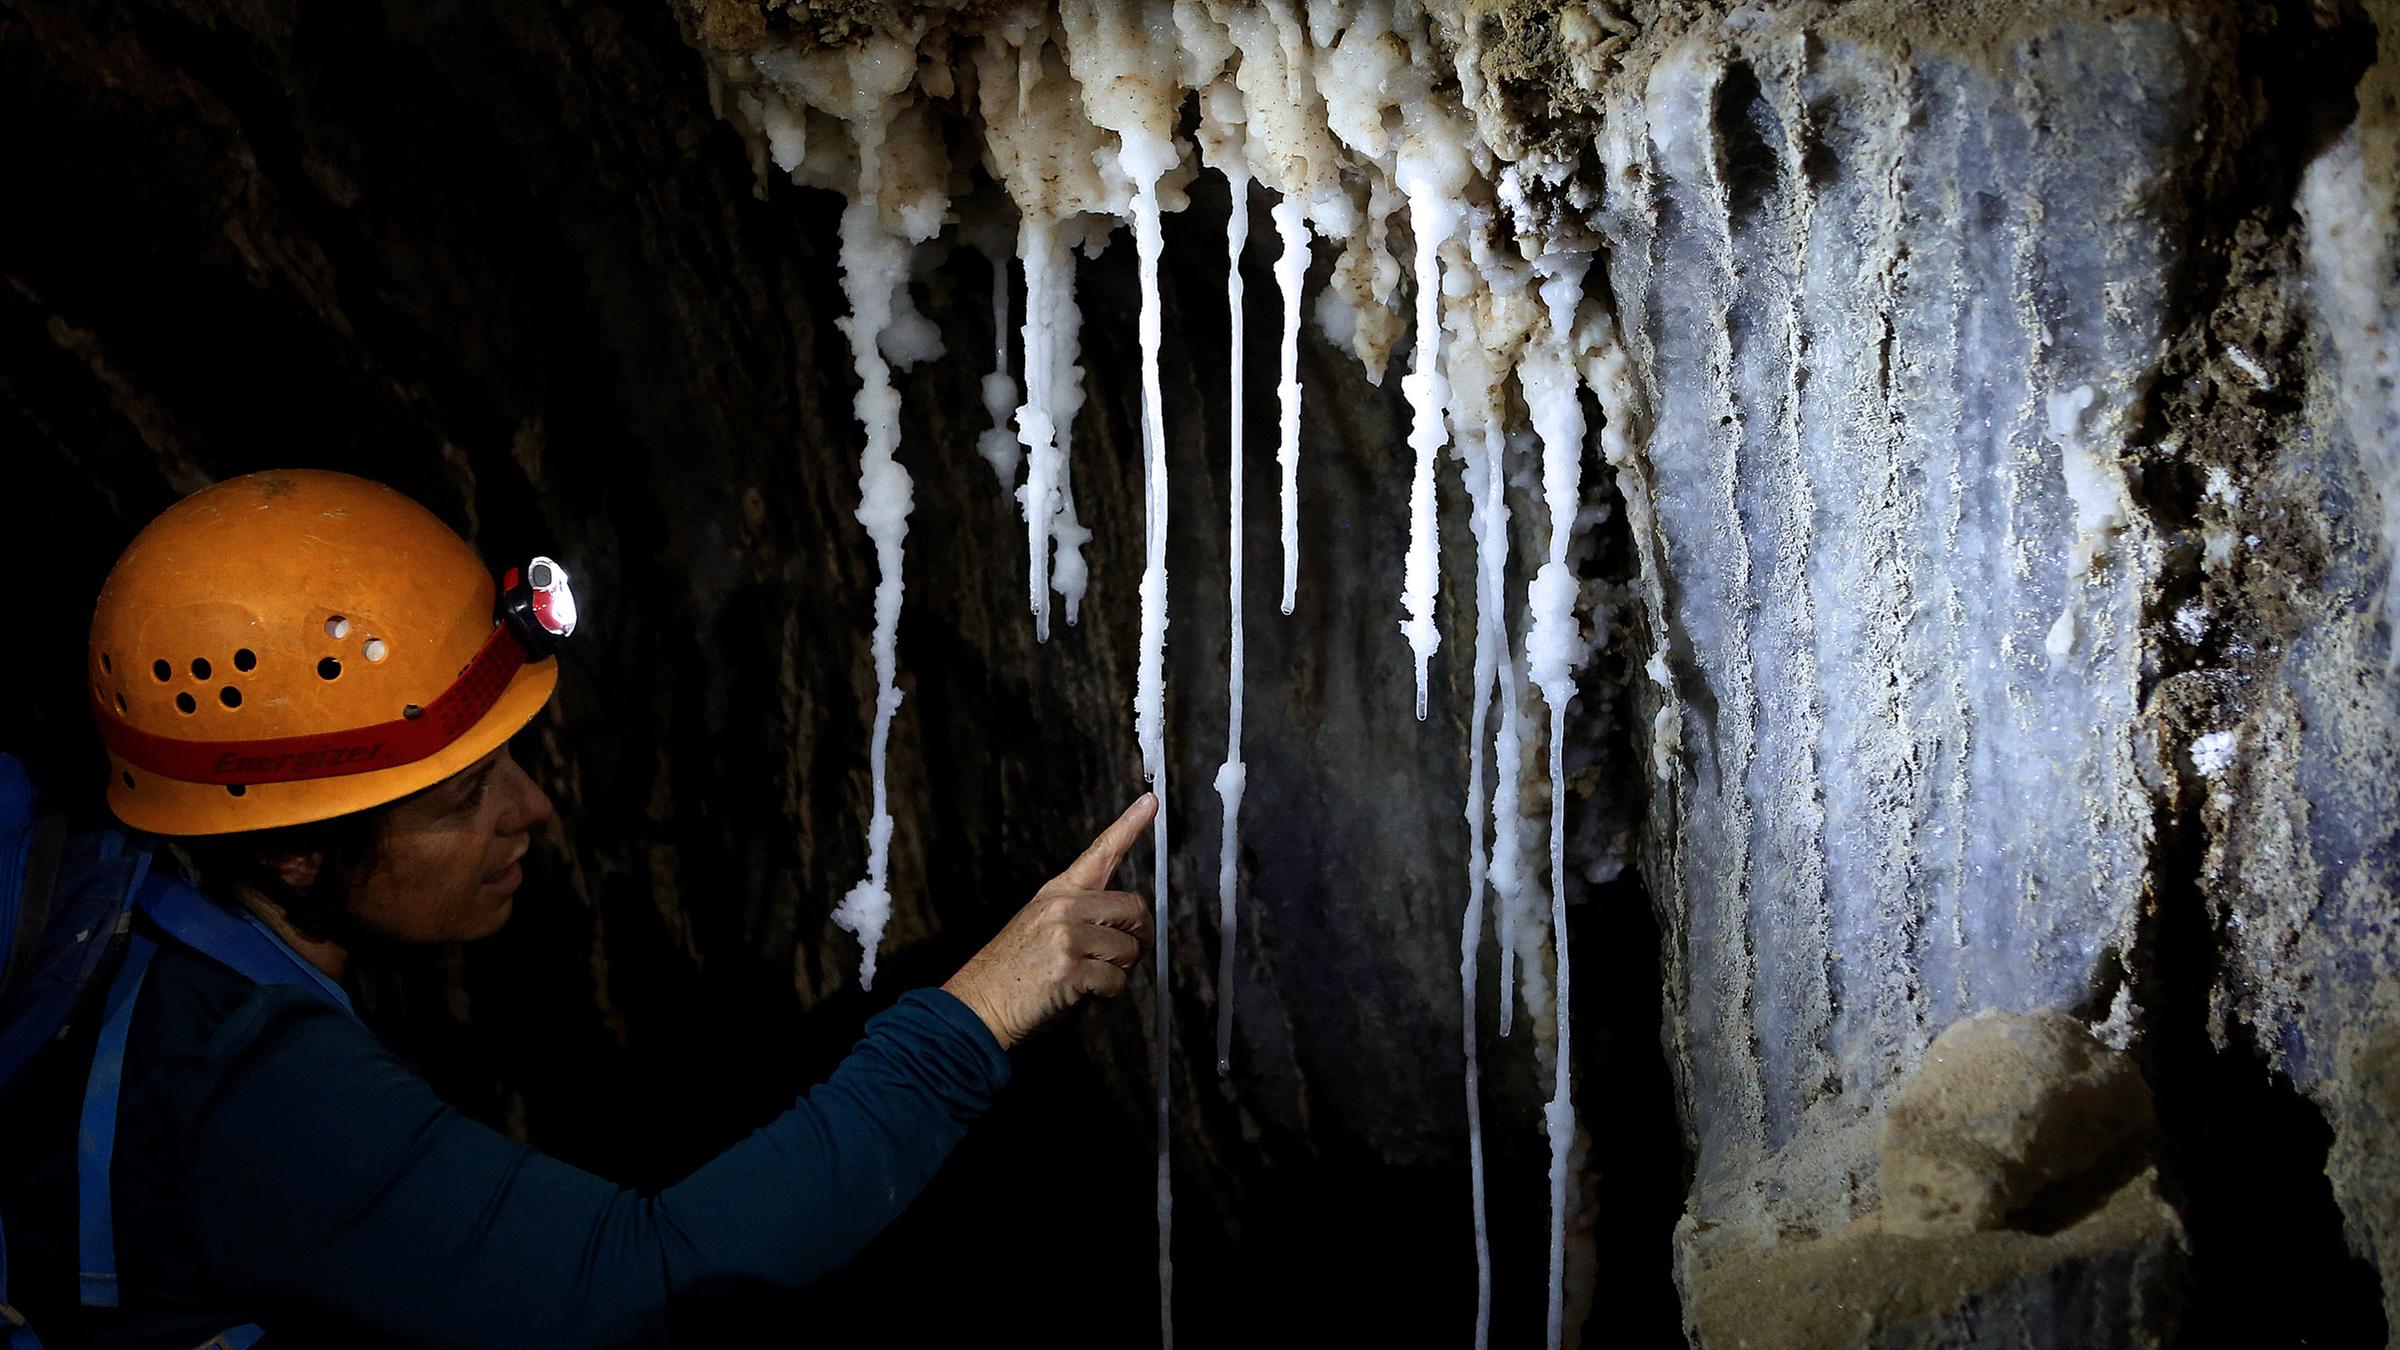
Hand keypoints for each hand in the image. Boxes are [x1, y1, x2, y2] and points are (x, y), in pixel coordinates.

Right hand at [941, 793, 1157, 1049]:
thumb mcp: (1041, 928)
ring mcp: (1066, 935)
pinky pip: (1116, 981)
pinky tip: (1077, 994)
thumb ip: (1081, 918)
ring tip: (1085, 978)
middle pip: (1133, 908)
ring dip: (1118, 971)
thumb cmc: (1013, 973)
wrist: (978, 1005)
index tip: (1151, 802)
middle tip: (1124, 956)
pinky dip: (1106, 994)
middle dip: (1138, 936)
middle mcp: (1063, 906)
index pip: (1100, 852)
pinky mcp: (1070, 967)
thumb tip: (1128, 928)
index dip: (1129, 825)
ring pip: (1128, 949)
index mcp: (1057, 892)